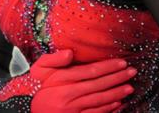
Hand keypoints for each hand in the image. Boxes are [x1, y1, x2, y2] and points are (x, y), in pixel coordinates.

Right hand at [0, 50, 135, 112]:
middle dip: (117, 77)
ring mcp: (73, 110)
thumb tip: (70, 52)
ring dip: (117, 93)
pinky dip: (109, 109)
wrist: (27, 110)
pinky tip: (118, 103)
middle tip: (131, 72)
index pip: (89, 71)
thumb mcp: (39, 69)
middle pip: (98, 85)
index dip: (107, 66)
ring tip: (129, 86)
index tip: (121, 62)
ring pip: (100, 100)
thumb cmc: (35, 88)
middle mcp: (68, 95)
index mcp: (61, 81)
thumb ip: (54, 59)